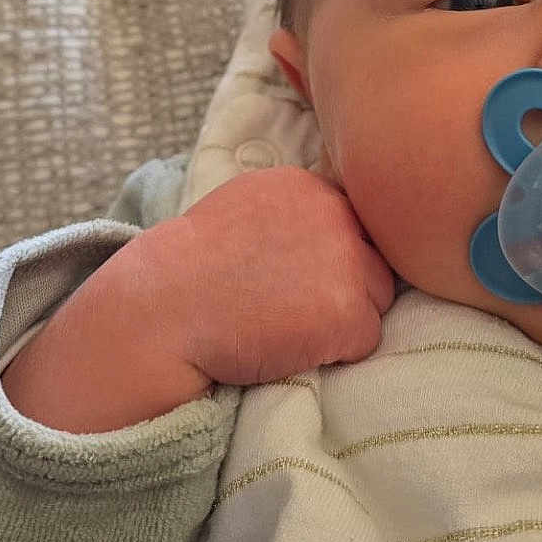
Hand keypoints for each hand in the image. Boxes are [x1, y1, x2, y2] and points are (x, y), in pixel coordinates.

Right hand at [145, 166, 396, 387]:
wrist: (165, 309)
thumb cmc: (194, 267)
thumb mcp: (246, 206)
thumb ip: (295, 209)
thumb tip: (335, 225)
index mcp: (310, 187)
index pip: (353, 225)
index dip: (328, 257)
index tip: (292, 276)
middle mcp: (335, 216)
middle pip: (373, 260)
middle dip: (343, 286)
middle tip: (290, 306)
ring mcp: (346, 263)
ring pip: (376, 300)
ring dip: (343, 318)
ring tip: (288, 324)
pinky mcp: (348, 313)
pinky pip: (366, 341)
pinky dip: (336, 353)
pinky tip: (291, 344)